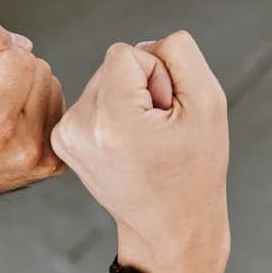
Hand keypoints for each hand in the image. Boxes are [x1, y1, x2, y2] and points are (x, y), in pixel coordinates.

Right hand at [0, 18, 66, 224]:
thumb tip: (22, 43)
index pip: (20, 57)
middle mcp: (26, 146)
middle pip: (39, 69)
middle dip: (9, 74)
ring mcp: (44, 158)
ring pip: (52, 85)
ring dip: (23, 89)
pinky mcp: (55, 162)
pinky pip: (57, 107)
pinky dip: (34, 107)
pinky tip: (10, 124)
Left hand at [52, 31, 229, 272]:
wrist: (170, 226)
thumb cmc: (195, 170)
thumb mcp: (208, 103)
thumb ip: (178, 54)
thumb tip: (144, 46)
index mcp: (112, 120)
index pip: (127, 52)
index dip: (158, 76)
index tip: (166, 115)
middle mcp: (79, 128)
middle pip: (112, 65)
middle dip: (141, 88)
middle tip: (158, 131)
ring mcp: (66, 137)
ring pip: (103, 81)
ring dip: (128, 101)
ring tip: (144, 141)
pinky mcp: (63, 141)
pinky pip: (93, 100)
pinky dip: (114, 114)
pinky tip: (128, 145)